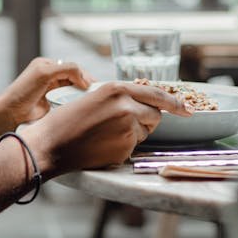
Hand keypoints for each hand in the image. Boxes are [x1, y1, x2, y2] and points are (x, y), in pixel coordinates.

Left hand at [0, 57, 93, 127]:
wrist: (11, 112)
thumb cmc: (22, 91)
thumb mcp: (45, 73)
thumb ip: (66, 69)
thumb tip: (84, 78)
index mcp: (48, 64)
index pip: (72, 66)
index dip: (83, 75)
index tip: (91, 85)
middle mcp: (51, 76)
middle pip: (75, 78)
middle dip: (85, 84)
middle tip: (95, 92)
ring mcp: (53, 90)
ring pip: (74, 90)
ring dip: (81, 95)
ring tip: (89, 100)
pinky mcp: (54, 103)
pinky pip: (69, 101)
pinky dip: (76, 103)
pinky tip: (80, 106)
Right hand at [23, 81, 191, 176]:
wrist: (50, 144)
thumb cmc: (66, 121)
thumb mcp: (93, 98)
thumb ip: (119, 98)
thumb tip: (142, 104)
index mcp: (116, 88)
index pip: (156, 94)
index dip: (175, 103)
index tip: (187, 109)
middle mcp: (125, 105)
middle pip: (155, 116)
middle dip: (145, 121)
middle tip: (121, 125)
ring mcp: (127, 128)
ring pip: (144, 132)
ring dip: (133, 134)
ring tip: (106, 134)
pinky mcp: (125, 147)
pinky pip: (134, 147)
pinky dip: (122, 148)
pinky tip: (102, 145)